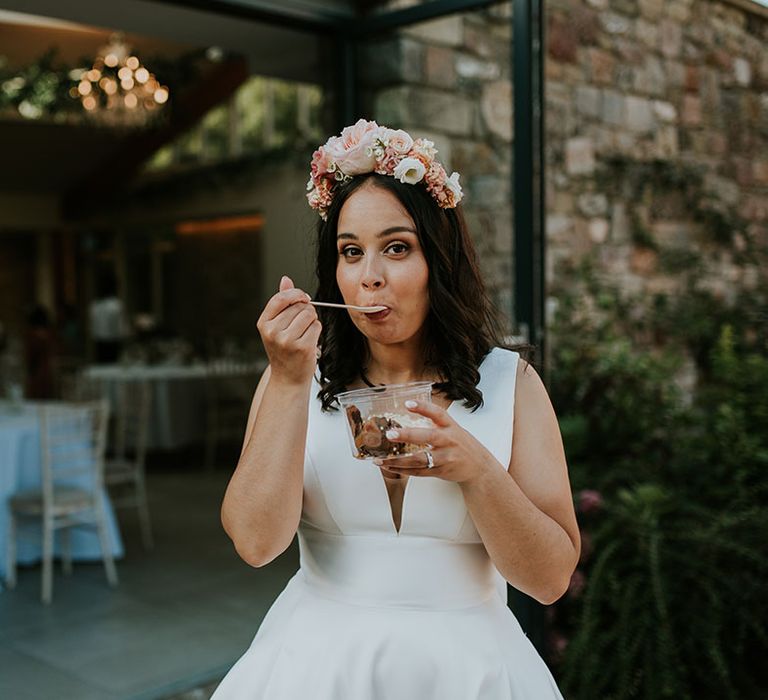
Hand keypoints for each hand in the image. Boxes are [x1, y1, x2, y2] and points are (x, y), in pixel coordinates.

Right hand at [257, 275, 320, 385]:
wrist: (288, 378)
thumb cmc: (283, 351)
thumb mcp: (276, 326)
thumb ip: (282, 302)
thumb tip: (286, 279)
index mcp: (264, 323)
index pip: (280, 298)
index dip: (295, 294)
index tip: (303, 298)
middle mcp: (273, 332)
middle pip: (299, 306)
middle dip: (306, 311)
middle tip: (301, 326)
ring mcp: (287, 340)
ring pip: (309, 314)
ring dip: (312, 321)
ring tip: (305, 333)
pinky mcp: (303, 347)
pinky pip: (316, 326)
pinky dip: (316, 331)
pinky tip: (310, 341)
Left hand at [373, 400, 499, 482]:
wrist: (479, 468)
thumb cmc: (462, 445)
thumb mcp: (453, 429)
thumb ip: (435, 422)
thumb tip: (408, 411)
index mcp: (451, 427)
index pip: (438, 413)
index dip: (423, 407)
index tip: (408, 404)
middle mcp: (448, 441)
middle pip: (427, 437)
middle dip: (407, 435)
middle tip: (390, 434)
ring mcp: (445, 458)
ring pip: (419, 459)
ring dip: (397, 459)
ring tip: (380, 458)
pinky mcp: (440, 472)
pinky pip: (418, 472)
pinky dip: (402, 470)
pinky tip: (389, 467)